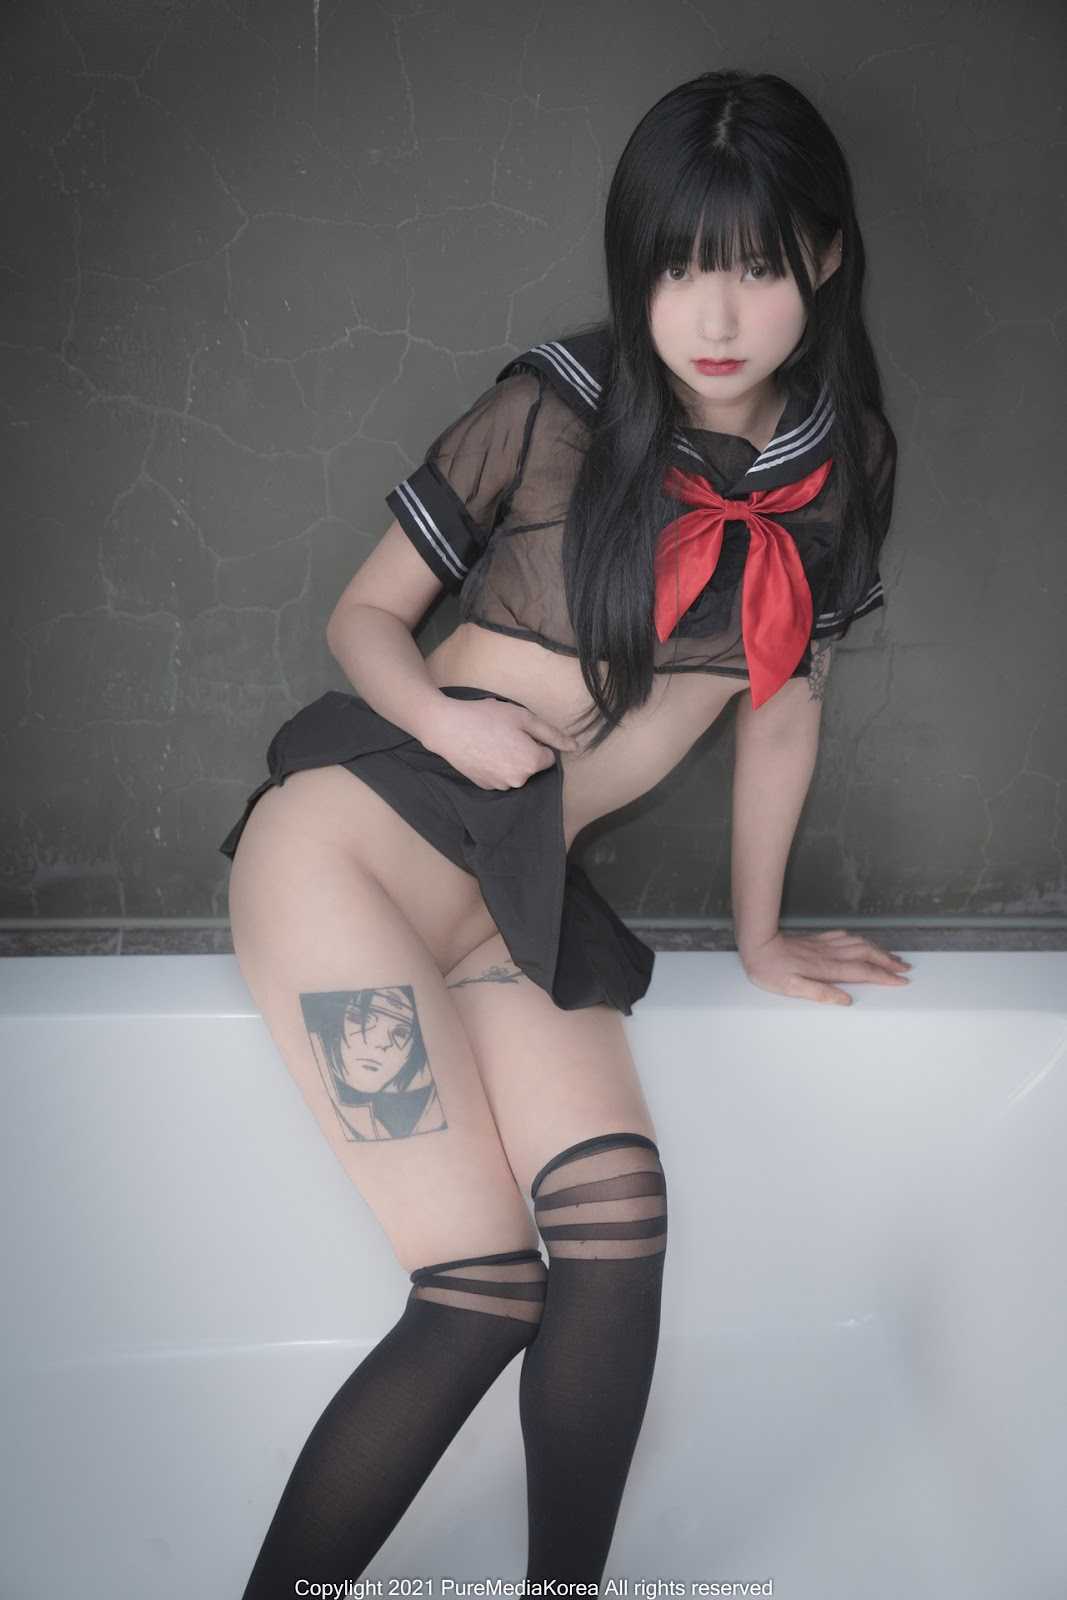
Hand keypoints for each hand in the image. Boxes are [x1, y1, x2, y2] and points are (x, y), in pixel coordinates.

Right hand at [424, 696, 580, 789]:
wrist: (448, 728)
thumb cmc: (486, 718)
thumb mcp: (524, 717)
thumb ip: (552, 734)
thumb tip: (575, 747)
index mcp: (531, 763)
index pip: (548, 756)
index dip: (535, 742)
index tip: (518, 732)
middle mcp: (518, 781)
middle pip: (532, 766)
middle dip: (524, 752)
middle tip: (504, 734)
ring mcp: (500, 787)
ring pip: (516, 773)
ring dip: (510, 760)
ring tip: (491, 742)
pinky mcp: (485, 788)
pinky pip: (500, 777)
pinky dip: (496, 767)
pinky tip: (483, 752)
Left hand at [739, 928, 911, 1004]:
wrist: (756, 944)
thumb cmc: (770, 970)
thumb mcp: (791, 988)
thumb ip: (820, 993)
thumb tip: (846, 1000)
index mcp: (826, 969)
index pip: (862, 972)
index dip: (884, 977)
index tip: (901, 981)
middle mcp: (829, 954)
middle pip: (866, 955)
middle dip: (888, 962)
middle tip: (905, 968)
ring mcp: (824, 945)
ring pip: (858, 944)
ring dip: (878, 950)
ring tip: (892, 956)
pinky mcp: (816, 939)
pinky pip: (844, 937)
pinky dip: (858, 939)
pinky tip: (861, 941)